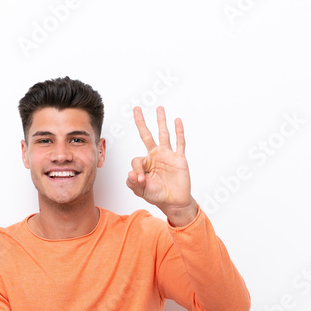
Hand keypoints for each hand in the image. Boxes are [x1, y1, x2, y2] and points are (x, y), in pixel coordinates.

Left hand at [127, 105, 198, 226]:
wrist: (174, 202)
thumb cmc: (157, 195)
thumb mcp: (141, 191)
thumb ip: (132, 183)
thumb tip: (131, 174)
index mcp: (145, 163)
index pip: (136, 159)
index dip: (136, 170)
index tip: (140, 180)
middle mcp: (155, 156)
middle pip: (146, 135)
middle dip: (140, 122)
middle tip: (136, 108)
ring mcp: (168, 156)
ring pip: (163, 134)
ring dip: (161, 121)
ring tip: (159, 108)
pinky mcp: (179, 159)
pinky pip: (179, 143)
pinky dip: (179, 132)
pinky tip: (177, 121)